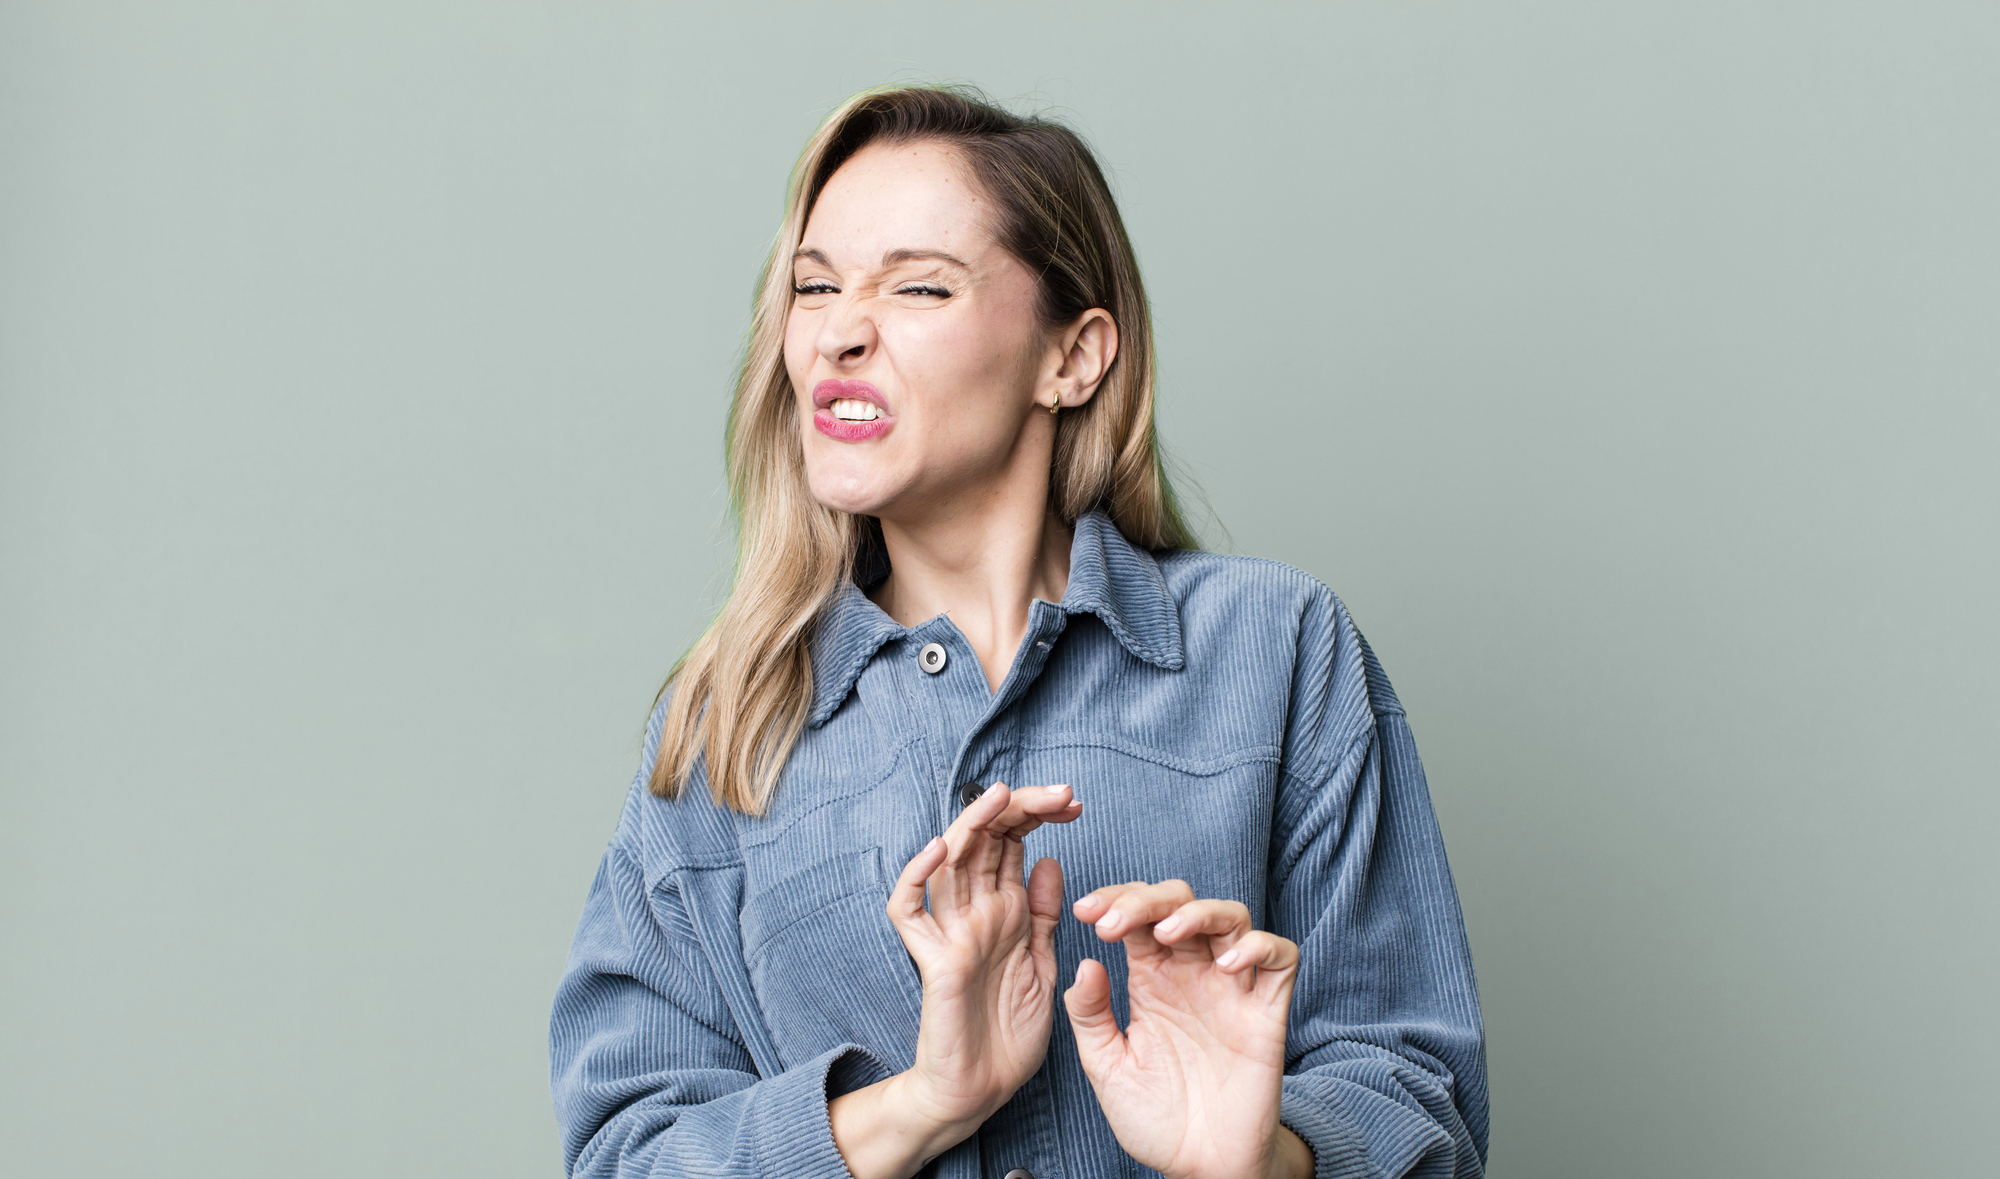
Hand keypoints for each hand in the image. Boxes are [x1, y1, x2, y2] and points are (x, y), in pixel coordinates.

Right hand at [831, 783, 1079, 1178]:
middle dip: (1019, 808)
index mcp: (1005, 911)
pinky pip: (909, 911)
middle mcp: (976, 913)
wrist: (981, 1091)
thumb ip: (1042, 916)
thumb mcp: (1041, 964)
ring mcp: (951, 933)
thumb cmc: (1009, 1034)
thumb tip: (1049, 861)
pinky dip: (915, 877)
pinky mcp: (933, 960)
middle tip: (1059, 794)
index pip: (1014, 843)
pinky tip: (938, 850)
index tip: (1075, 804)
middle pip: (986, 840)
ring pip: (948, 862)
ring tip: (1002, 796)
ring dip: (973, 824)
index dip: (1039, 815)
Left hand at [1064, 881, 1308, 1178]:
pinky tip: (1227, 964)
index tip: (1083, 912)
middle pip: (1180, 903)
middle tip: (1113, 921)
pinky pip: (1281, 958)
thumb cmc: (1154, 1117)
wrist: (1200, 1166)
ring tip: (1168, 932)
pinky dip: (1260, 946)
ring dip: (1199, 911)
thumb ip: (1091, 1016)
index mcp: (1151, 980)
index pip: (1138, 917)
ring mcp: (1232, 990)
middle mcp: (1192, 975)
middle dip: (1147, 898)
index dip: (1114, 901)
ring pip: (1230, 918)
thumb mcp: (1107, 1066)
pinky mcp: (1267, 1013)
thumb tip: (1086, 961)